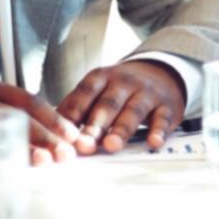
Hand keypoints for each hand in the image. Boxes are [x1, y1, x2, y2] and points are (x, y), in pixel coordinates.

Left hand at [56, 59, 186, 153]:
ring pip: (134, 111)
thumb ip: (79, 108)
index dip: (73, 113)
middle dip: (95, 126)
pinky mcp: (167, 106)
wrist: (162, 73)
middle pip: (107, 104)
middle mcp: (124, 82)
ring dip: (122, 129)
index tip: (61, 135)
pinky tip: (152, 142)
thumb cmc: (120, 90)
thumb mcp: (99, 89)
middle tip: (84, 146)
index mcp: (101, 78)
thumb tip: (51, 134)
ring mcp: (147, 93)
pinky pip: (162, 118)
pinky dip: (158, 131)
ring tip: (112, 145)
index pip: (84, 93)